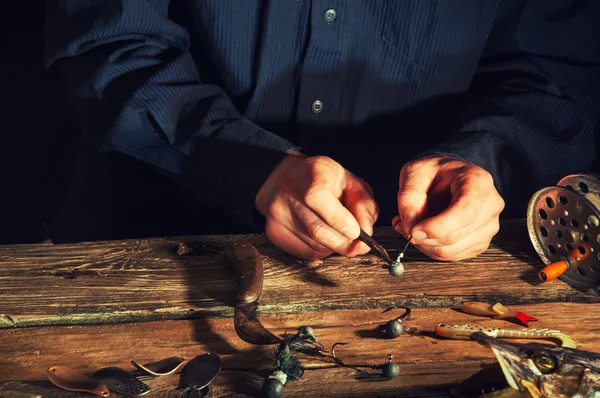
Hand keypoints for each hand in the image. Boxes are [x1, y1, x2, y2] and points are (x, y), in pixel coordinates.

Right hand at [255, 152, 377, 260]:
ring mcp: (278, 213)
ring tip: (337, 234)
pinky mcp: (274, 232)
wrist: (289, 179)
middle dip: (345, 243)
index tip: (356, 232)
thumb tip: (366, 232)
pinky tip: (323, 238)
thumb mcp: (351, 183)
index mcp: (313, 173)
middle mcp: (289, 192)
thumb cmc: (326, 182)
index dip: (339, 219)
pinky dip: (321, 251)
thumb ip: (364, 206)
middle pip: (318, 229)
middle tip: (359, 244)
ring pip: (314, 245)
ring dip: (334, 247)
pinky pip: (305, 253)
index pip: (318, 198)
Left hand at [393, 155, 504, 260]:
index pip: (464, 213)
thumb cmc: (434, 172)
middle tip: (403, 225)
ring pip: (451, 250)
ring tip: (413, 226)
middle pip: (454, 236)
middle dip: (423, 237)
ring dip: (424, 244)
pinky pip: (452, 256)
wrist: (450, 176)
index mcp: (478, 182)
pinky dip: (432, 249)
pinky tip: (425, 233)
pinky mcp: (481, 242)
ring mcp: (489, 226)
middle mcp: (490, 205)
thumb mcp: (414, 173)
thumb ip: (408, 198)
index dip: (437, 227)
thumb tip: (409, 228)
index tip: (413, 230)